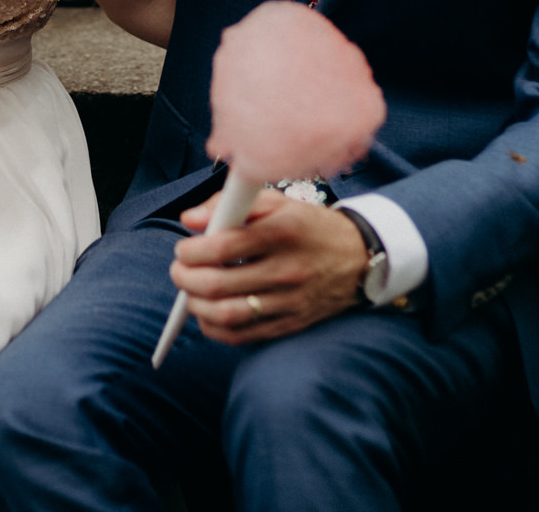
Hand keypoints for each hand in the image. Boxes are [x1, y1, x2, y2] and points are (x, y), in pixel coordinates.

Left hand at [171, 189, 369, 343]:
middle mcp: (286, 269)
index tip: (184, 248)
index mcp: (281, 232)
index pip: (223, 247)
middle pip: (218, 283)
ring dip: (196, 305)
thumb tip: (189, 220)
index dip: (192, 250)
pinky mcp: (291, 324)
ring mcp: (289, 301)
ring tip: (191, 292)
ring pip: (226, 314)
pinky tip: (209, 313)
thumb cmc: (308, 226)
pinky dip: (215, 328)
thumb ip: (228, 205)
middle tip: (180, 270)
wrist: (359, 258)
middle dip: (185, 278)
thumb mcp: (276, 202)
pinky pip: (242, 336)